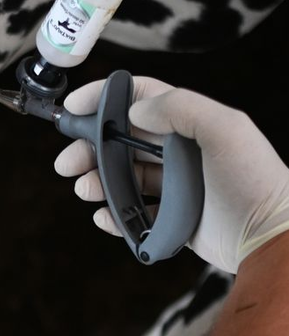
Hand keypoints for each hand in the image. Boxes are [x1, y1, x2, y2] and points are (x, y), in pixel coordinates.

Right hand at [53, 77, 288, 272]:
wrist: (271, 236)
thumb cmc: (254, 180)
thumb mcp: (226, 130)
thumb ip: (181, 109)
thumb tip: (135, 112)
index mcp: (188, 125)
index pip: (139, 98)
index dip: (102, 98)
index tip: (73, 109)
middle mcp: (178, 152)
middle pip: (119, 140)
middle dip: (87, 148)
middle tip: (66, 163)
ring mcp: (173, 186)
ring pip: (120, 177)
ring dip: (94, 181)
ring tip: (84, 191)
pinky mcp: (170, 219)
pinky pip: (131, 213)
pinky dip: (112, 215)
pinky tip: (104, 216)